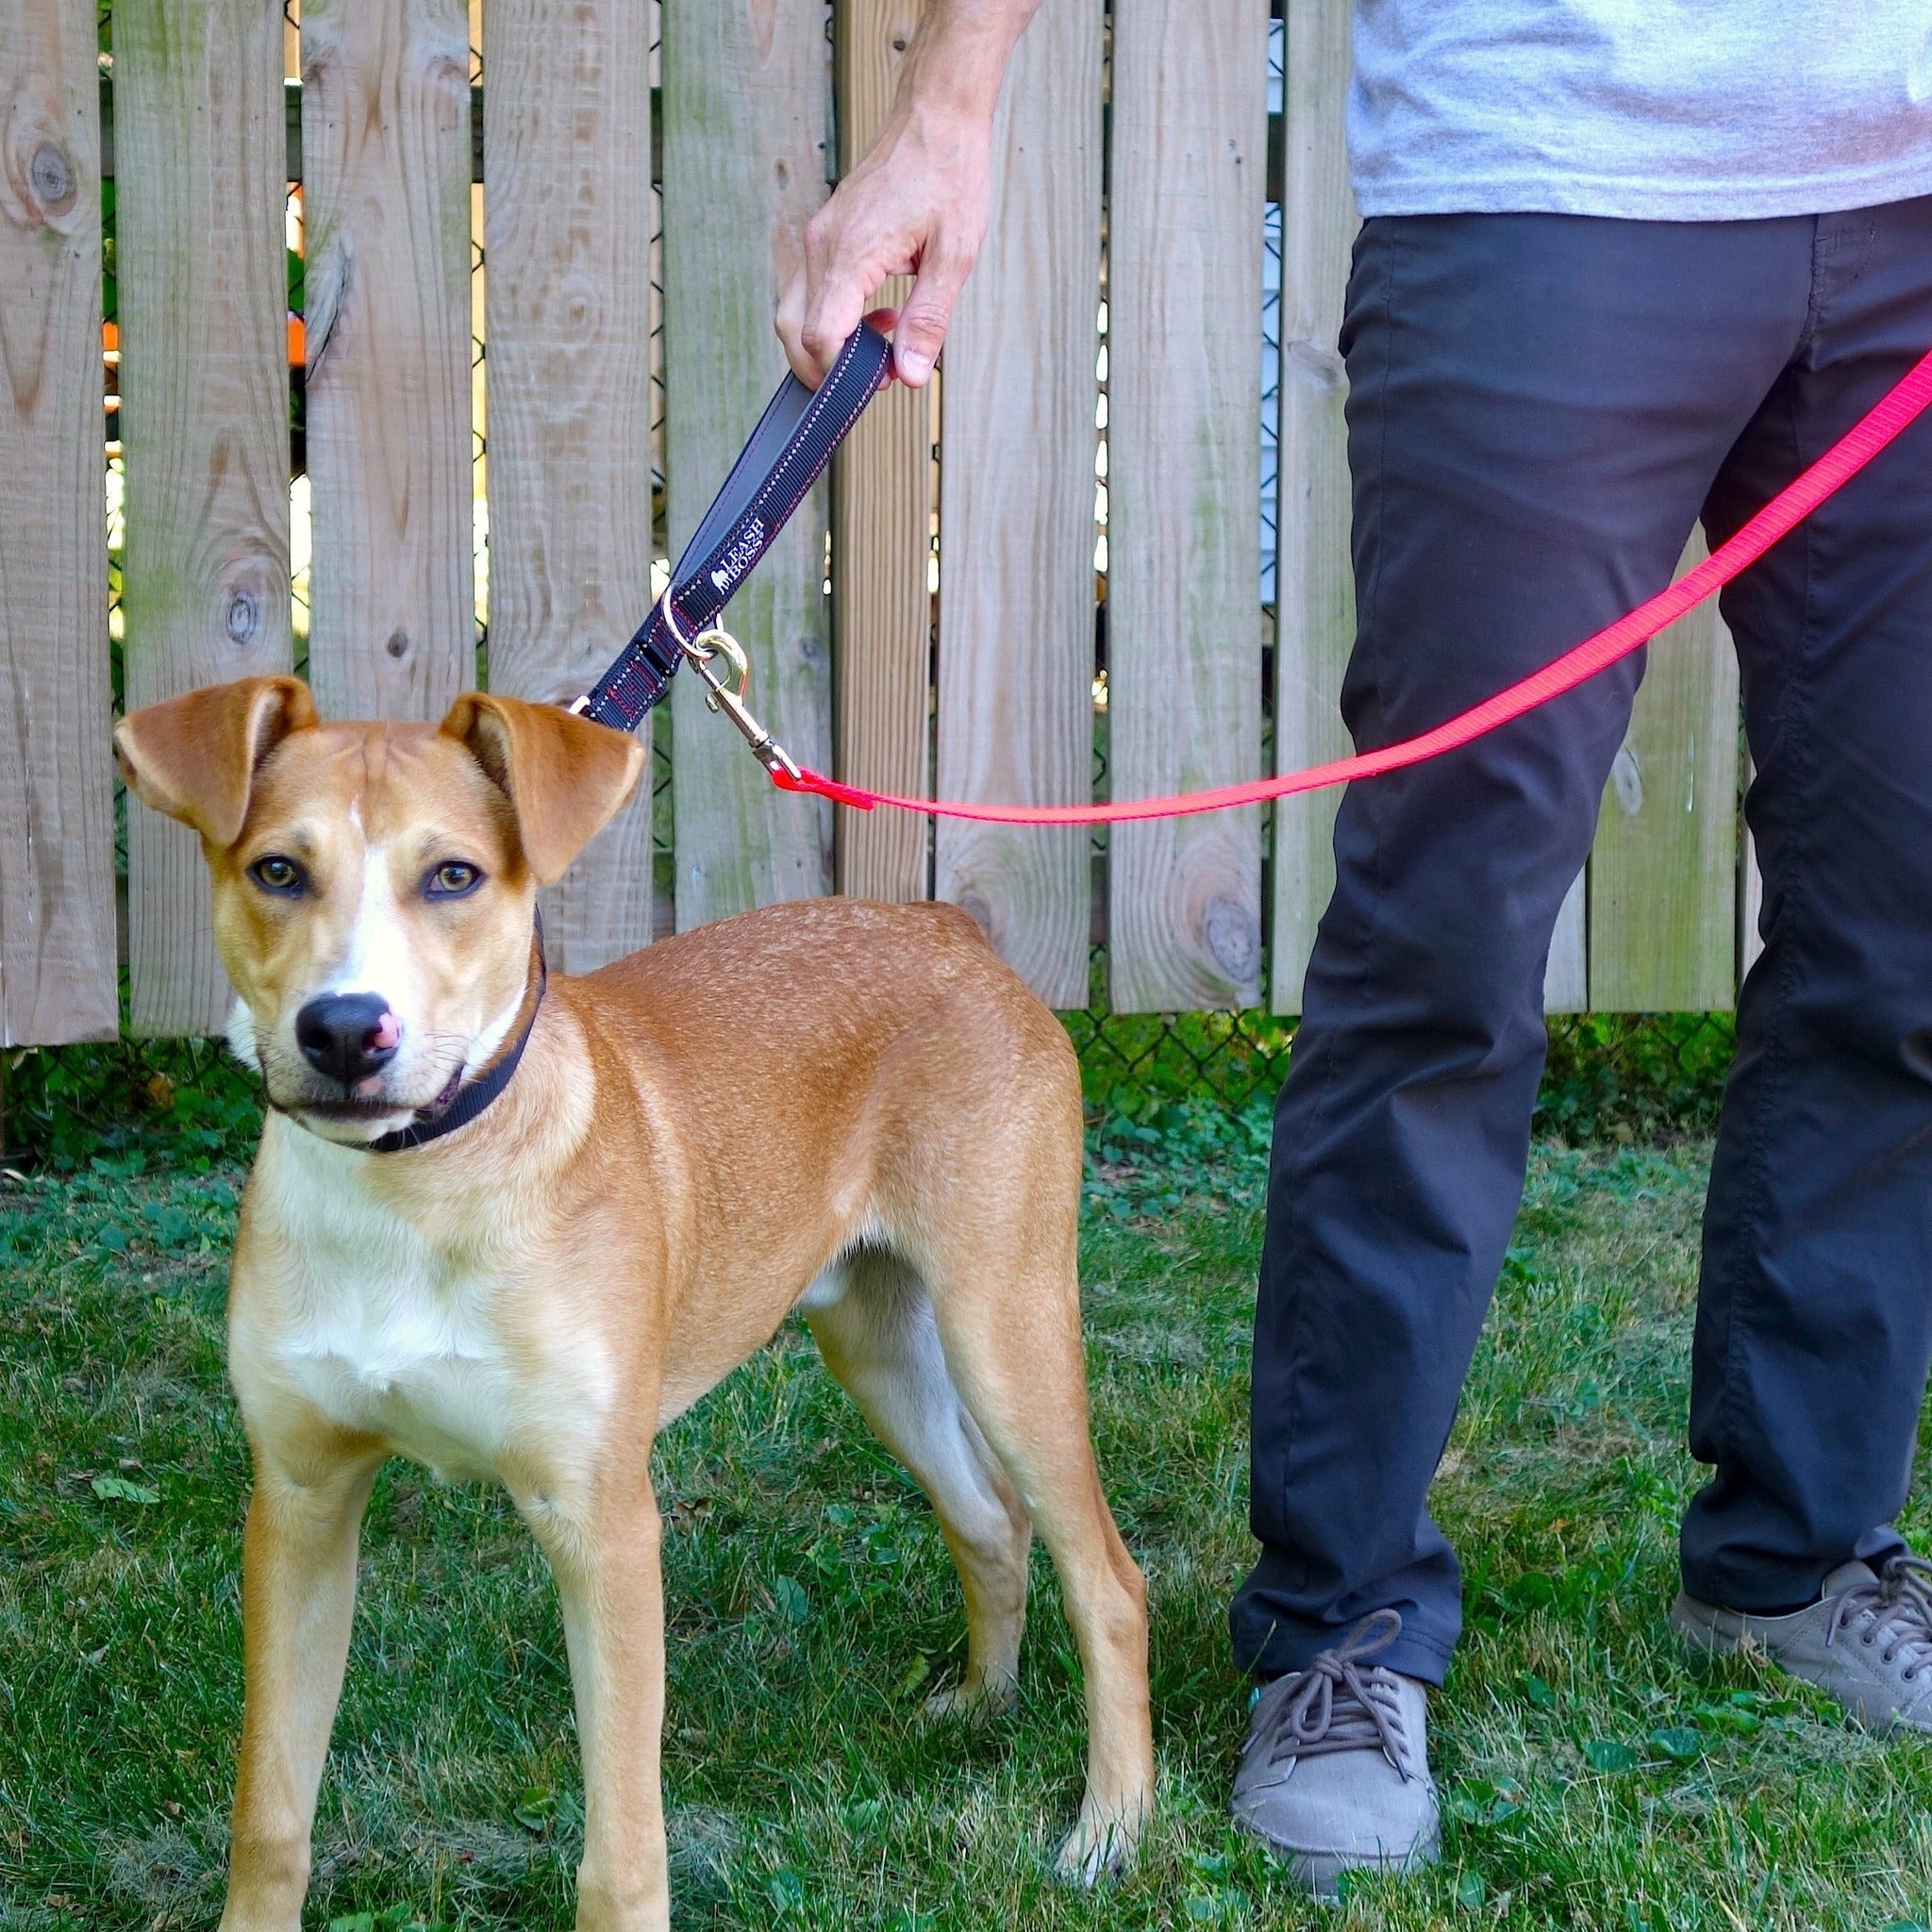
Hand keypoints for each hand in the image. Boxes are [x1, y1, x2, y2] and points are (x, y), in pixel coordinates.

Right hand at [775, 0, 1037, 389]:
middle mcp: (822, 245)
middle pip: (792, 331)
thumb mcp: (953, 256)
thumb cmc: (949, 174)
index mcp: (850, 251)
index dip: (842, 375)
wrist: (936, 117)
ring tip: (883, 343)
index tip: (878, 383)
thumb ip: (927, 320)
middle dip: (824, 370)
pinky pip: (811, 292)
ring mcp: (819, 239)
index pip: (819, 336)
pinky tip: (878, 317)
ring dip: (831, 344)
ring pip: (795, 314)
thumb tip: (909, 375)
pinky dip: (834, 319)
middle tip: (872, 380)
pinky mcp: (825, 235)